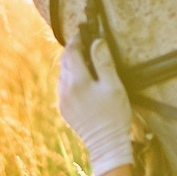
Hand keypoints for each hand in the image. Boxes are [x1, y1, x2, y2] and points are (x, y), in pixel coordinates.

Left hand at [57, 39, 134, 175]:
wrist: (106, 144)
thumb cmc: (115, 114)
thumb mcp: (114, 86)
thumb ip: (104, 62)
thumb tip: (97, 41)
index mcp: (77, 82)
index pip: (71, 52)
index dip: (77, 39)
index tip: (84, 32)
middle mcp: (65, 89)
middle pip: (65, 61)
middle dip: (74, 50)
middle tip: (87, 43)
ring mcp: (62, 100)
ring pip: (63, 73)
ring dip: (73, 64)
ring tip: (87, 61)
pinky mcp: (63, 108)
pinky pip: (64, 86)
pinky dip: (72, 78)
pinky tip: (84, 80)